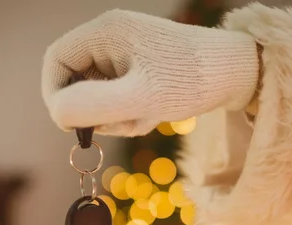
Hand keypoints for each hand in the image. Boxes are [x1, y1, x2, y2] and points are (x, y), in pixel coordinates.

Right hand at [42, 9, 258, 136]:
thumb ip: (95, 105)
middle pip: (76, 81)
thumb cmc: (191, 82)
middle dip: (95, 110)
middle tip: (124, 123)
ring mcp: (124, 52)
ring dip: (116, 116)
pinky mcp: (138, 67)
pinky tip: (154, 114)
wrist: (236, 74)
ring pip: (98, 94)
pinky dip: (130, 113)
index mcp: (104, 32)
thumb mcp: (142, 98)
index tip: (71, 126)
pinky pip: (118, 96)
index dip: (54, 95)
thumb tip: (57, 112)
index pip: (56, 61)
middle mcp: (110, 37)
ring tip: (147, 117)